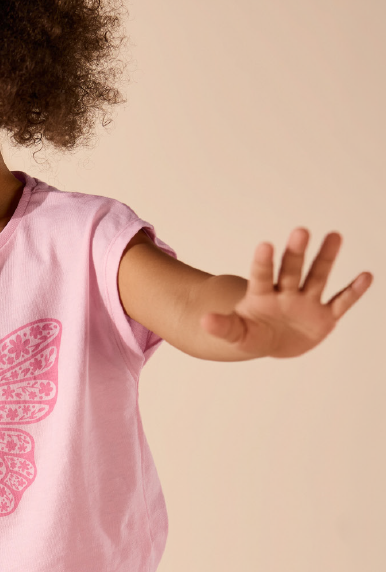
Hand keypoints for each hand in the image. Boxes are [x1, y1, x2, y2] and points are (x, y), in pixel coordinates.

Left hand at [201, 229, 372, 357]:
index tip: (265, 245)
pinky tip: (366, 276)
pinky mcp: (324, 316)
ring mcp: (306, 302)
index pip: (261, 275)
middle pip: (290, 270)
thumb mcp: (236, 334)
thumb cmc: (251, 333)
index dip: (263, 262)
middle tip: (300, 231)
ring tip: (334, 235)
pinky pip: (340, 302)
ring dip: (325, 258)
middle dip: (295, 252)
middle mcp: (286, 292)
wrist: (271, 340)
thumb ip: (223, 327)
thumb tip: (204, 321)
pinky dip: (353, 291)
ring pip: (316, 277)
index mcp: (262, 295)